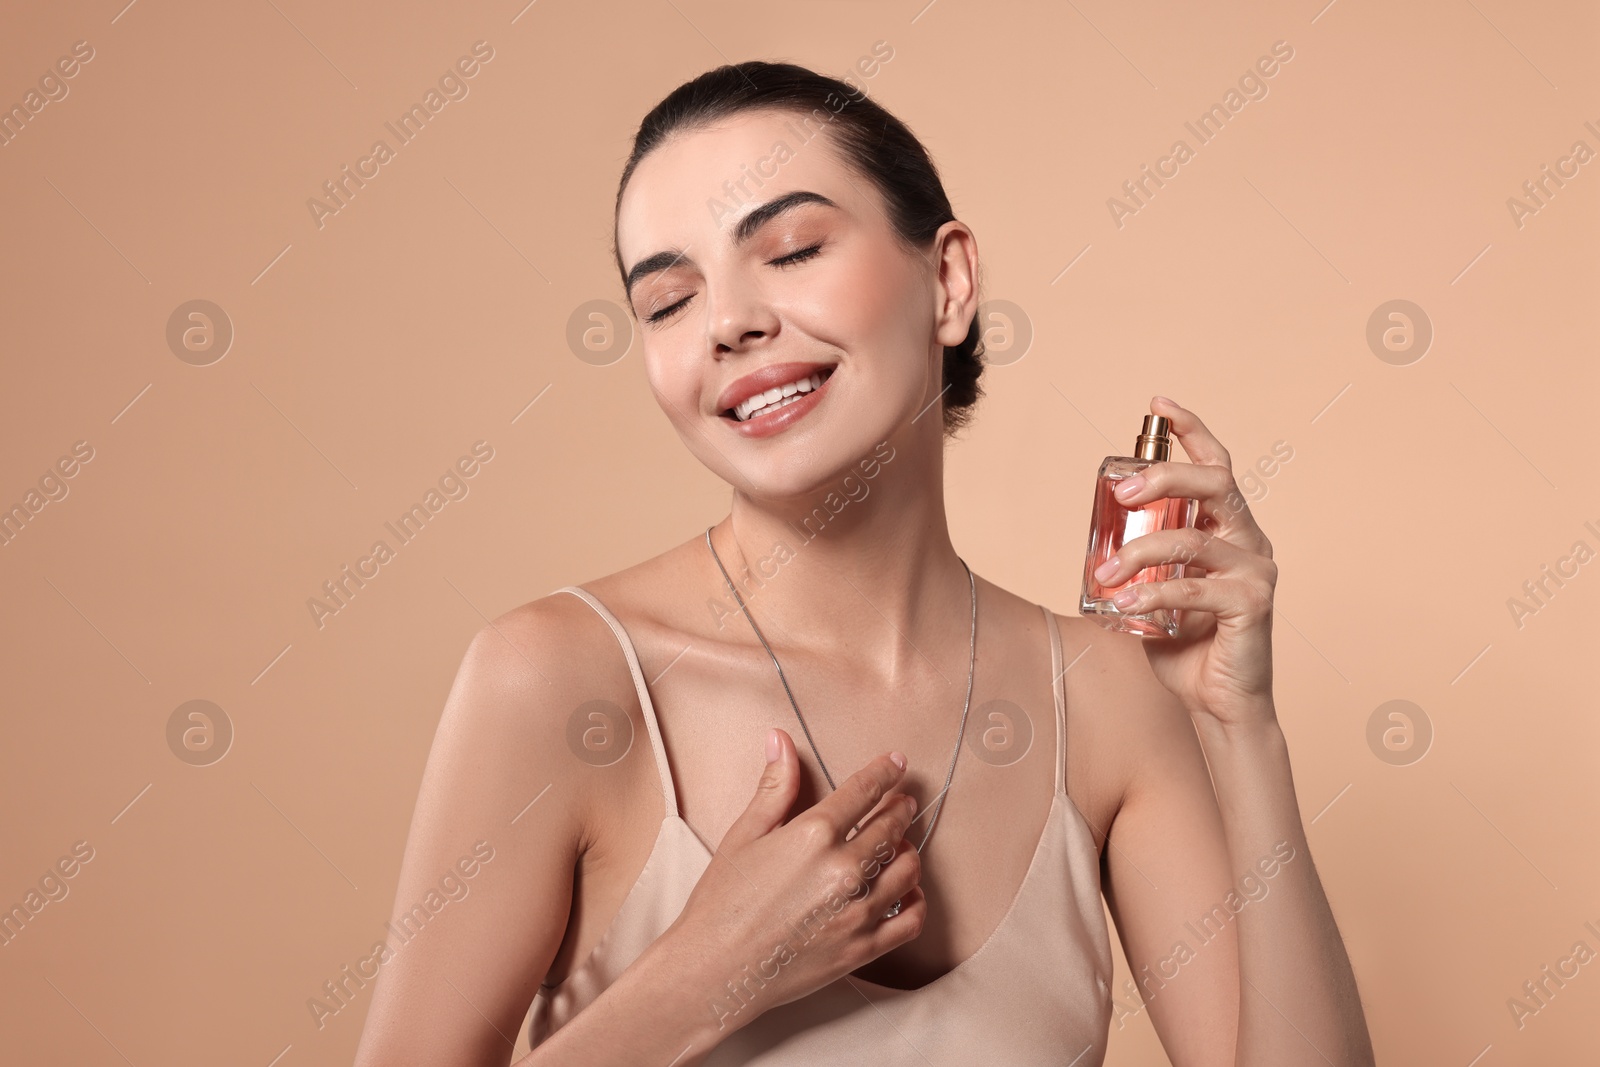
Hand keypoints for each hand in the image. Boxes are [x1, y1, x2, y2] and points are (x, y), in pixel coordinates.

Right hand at [659, 729, 924, 1035]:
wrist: (714, 972)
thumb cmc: (722, 904)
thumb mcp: (744, 836)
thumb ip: (774, 788)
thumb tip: (781, 739)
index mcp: (814, 836)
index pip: (864, 792)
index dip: (885, 772)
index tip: (898, 763)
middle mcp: (843, 871)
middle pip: (891, 828)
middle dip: (900, 809)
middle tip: (902, 801)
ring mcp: (857, 912)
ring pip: (908, 870)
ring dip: (909, 850)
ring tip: (901, 844)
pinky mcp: (862, 948)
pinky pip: (911, 920)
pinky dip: (917, 901)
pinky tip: (908, 891)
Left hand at [1090, 396, 1277, 728]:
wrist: (1217, 703)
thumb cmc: (1186, 647)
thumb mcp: (1153, 592)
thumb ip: (1138, 564)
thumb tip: (1092, 544)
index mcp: (1228, 530)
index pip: (1217, 466)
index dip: (1192, 430)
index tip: (1158, 403)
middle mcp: (1249, 541)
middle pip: (1214, 484)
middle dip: (1162, 476)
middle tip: (1119, 490)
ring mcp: (1256, 571)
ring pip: (1191, 540)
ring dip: (1137, 553)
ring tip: (1102, 573)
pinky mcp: (1253, 604)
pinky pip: (1193, 588)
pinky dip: (1151, 595)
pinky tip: (1121, 605)